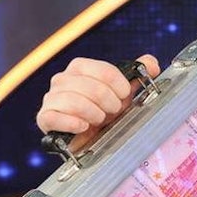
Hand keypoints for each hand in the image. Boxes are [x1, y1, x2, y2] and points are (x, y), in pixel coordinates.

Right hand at [36, 55, 160, 151]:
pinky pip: (54, 117)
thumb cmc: (106, 108)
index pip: (104, 71)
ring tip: (99, 119)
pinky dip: (74, 123)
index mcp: (80, 67)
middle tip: (113, 111)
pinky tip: (84, 127)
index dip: (120, 86)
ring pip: (75, 102)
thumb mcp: (124, 91)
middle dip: (110, 103)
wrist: (91, 134)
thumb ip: (138, 73)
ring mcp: (51, 98)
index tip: (125, 96)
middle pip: (92, 87)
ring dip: (94, 114)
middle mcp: (62, 79)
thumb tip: (151, 63)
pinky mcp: (45, 117)